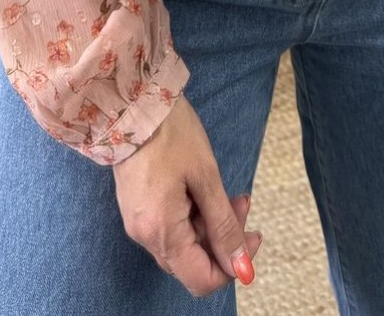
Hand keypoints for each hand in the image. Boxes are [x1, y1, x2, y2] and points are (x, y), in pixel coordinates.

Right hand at [112, 92, 263, 297]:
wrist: (131, 104)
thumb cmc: (170, 134)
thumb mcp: (206, 176)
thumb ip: (224, 225)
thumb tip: (242, 267)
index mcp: (161, 232)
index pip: (201, 280)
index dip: (232, 266)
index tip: (252, 234)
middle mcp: (145, 236)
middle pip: (193, 262)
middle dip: (223, 238)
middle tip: (241, 201)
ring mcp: (138, 223)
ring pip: (183, 243)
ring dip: (210, 224)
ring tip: (226, 191)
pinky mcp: (137, 208)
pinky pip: (170, 227)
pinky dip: (192, 215)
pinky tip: (203, 188)